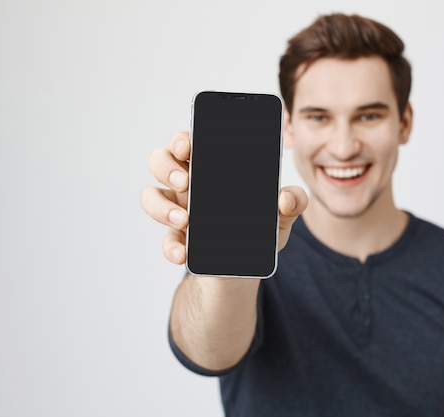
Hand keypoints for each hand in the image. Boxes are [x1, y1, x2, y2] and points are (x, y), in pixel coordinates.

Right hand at [141, 131, 307, 264]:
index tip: (187, 146)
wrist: (242, 270)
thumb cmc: (255, 232)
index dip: (182, 139)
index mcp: (210, 169)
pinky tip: (184, 253)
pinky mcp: (177, 240)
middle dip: (166, 166)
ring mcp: (178, 211)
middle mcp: (188, 185)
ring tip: (185, 220)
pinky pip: (165, 239)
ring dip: (161, 207)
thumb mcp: (279, 216)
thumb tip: (286, 197)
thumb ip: (292, 202)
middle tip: (185, 181)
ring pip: (151, 196)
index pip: (190, 143)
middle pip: (161, 161)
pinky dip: (171, 246)